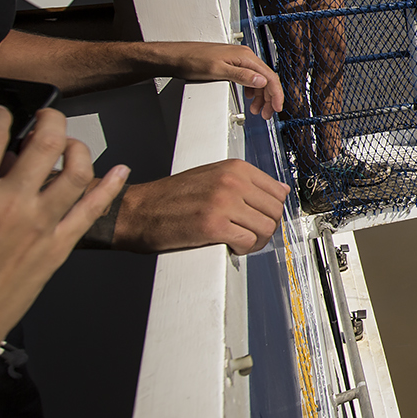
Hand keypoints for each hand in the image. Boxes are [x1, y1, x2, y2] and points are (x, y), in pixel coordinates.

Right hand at [0, 106, 128, 363]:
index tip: (0, 114)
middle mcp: (10, 205)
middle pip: (46, 141)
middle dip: (48, 118)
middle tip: (43, 117)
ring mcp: (39, 226)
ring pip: (77, 170)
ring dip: (77, 148)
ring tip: (69, 143)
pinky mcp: (57, 248)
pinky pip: (93, 209)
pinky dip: (110, 185)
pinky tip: (118, 171)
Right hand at [112, 161, 289, 254]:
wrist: (136, 211)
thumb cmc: (169, 197)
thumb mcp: (211, 177)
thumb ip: (245, 182)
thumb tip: (280, 191)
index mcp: (234, 168)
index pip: (278, 191)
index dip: (272, 210)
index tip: (262, 218)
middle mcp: (232, 182)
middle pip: (275, 211)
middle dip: (267, 228)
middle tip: (251, 235)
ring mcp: (223, 203)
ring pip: (266, 228)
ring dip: (257, 241)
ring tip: (240, 242)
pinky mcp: (214, 226)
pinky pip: (248, 241)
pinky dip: (243, 249)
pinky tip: (230, 246)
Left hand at [155, 41, 283, 118]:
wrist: (176, 56)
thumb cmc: (192, 60)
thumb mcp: (217, 71)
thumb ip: (241, 76)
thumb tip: (261, 81)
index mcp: (245, 57)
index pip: (269, 77)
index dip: (276, 94)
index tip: (277, 107)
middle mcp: (244, 56)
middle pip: (266, 79)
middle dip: (269, 98)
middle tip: (267, 114)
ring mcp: (239, 60)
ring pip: (258, 80)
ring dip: (261, 96)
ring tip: (257, 110)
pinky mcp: (232, 64)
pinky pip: (250, 78)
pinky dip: (252, 90)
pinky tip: (249, 98)